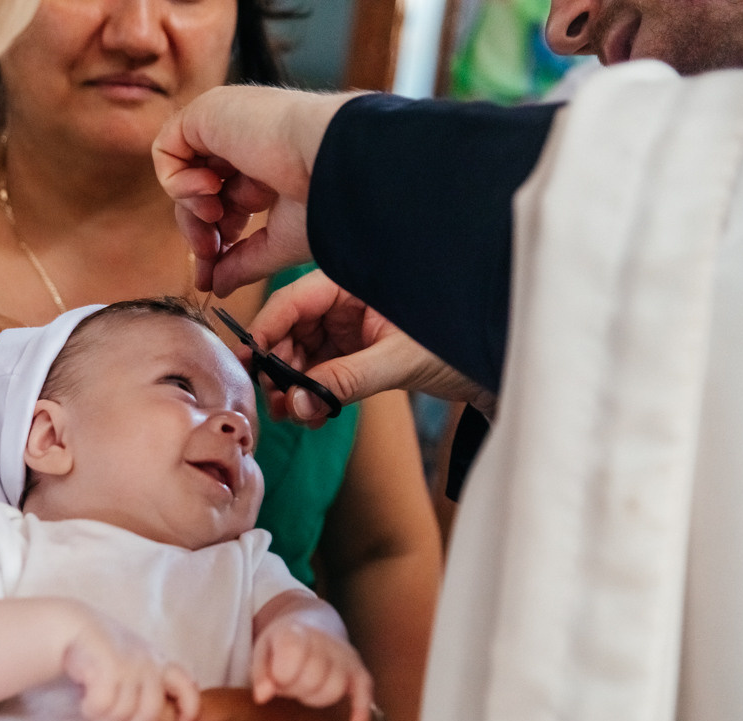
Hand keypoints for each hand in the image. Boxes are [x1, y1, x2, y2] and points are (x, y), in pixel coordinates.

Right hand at [64, 610, 199, 720]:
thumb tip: (175, 715)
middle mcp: (148, 663)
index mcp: (158, 662)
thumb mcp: (134, 662)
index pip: (186, 686)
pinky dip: (92, 711)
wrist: (73, 625)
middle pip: (149, 714)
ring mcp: (130, 664)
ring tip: (94, 711)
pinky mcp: (109, 666)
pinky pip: (103, 707)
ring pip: (122, 714)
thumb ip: (151, 683)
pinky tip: (85, 704)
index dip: (190, 708)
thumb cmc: (102, 651)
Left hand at [152, 85, 357, 296]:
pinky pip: (166, 149)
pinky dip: (177, 180)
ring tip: (216, 213)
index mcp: (267, 169)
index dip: (212, 241)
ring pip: (181, 174)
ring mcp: (225, 125)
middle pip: (197, 194)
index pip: (223, 206)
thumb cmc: (326, 200)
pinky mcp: (206, 112)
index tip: (210, 275)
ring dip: (190, 207)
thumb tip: (216, 287)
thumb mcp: (278, 243)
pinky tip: (210, 189)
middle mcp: (245, 144)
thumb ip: (242, 263)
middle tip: (209, 253)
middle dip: (198, 230)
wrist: (336, 162)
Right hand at [251, 271, 497, 422]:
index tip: (251, 362)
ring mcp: (348, 328)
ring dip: (292, 387)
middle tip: (275, 401)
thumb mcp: (400, 360)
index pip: (295, 299)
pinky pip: (319, 373)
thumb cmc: (459, 342)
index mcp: (354, 282)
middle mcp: (345, 301)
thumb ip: (348, 380)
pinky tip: (312, 414)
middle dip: (279, 367)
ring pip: (301, 355)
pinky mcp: (354, 353)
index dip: (267, 330)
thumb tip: (300, 403)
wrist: (492, 366)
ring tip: (293, 415)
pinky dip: (312, 395)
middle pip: (291, 329)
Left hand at [251, 616, 373, 720]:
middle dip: (296, 688)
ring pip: (334, 690)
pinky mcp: (358, 669)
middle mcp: (324, 641)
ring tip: (305, 686)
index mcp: (296, 632)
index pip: (291, 659)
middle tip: (289, 681)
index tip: (275, 675)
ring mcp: (344, 655)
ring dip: (316, 697)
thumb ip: (260, 673)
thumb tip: (262, 697)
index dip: (280, 676)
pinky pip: (364, 690)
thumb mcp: (262, 650)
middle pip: (312, 679)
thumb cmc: (282, 644)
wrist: (310, 626)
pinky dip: (361, 710)